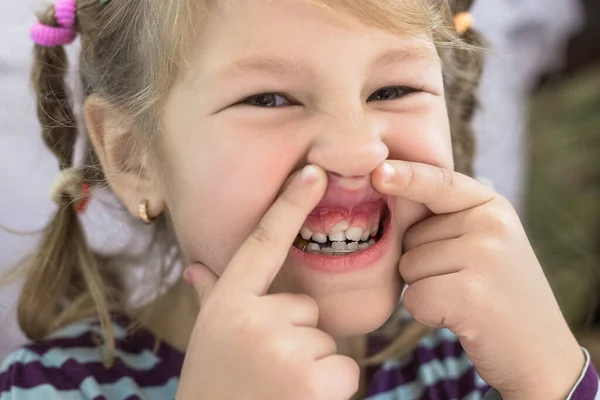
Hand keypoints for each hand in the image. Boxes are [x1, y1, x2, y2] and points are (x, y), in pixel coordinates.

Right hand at [176, 165, 358, 399]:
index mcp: (228, 304)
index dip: (288, 204)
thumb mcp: (211, 338)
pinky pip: (346, 370)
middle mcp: (254, 319)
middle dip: (298, 336)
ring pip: (327, 341)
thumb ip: (212, 297)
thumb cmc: (215, 386)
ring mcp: (285, 348)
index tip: (313, 169)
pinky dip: (331, 389)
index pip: (262, 243)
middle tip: (268, 369)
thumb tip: (195, 265)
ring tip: (279, 390)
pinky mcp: (316, 380)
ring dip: (313, 366)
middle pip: (307, 307)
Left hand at [372, 161, 584, 398]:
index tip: (377, 170)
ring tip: (464, 298)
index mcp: (493, 207)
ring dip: (424, 289)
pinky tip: (460, 317)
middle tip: (464, 281)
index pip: (439, 182)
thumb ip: (448, 220)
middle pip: (411, 235)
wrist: (540, 352)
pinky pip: (413, 297)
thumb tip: (387, 194)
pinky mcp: (471, 295)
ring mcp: (484, 258)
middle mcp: (491, 225)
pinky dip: (427, 312)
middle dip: (423, 263)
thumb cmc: (498, 294)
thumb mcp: (485, 243)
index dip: (406, 175)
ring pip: (408, 266)